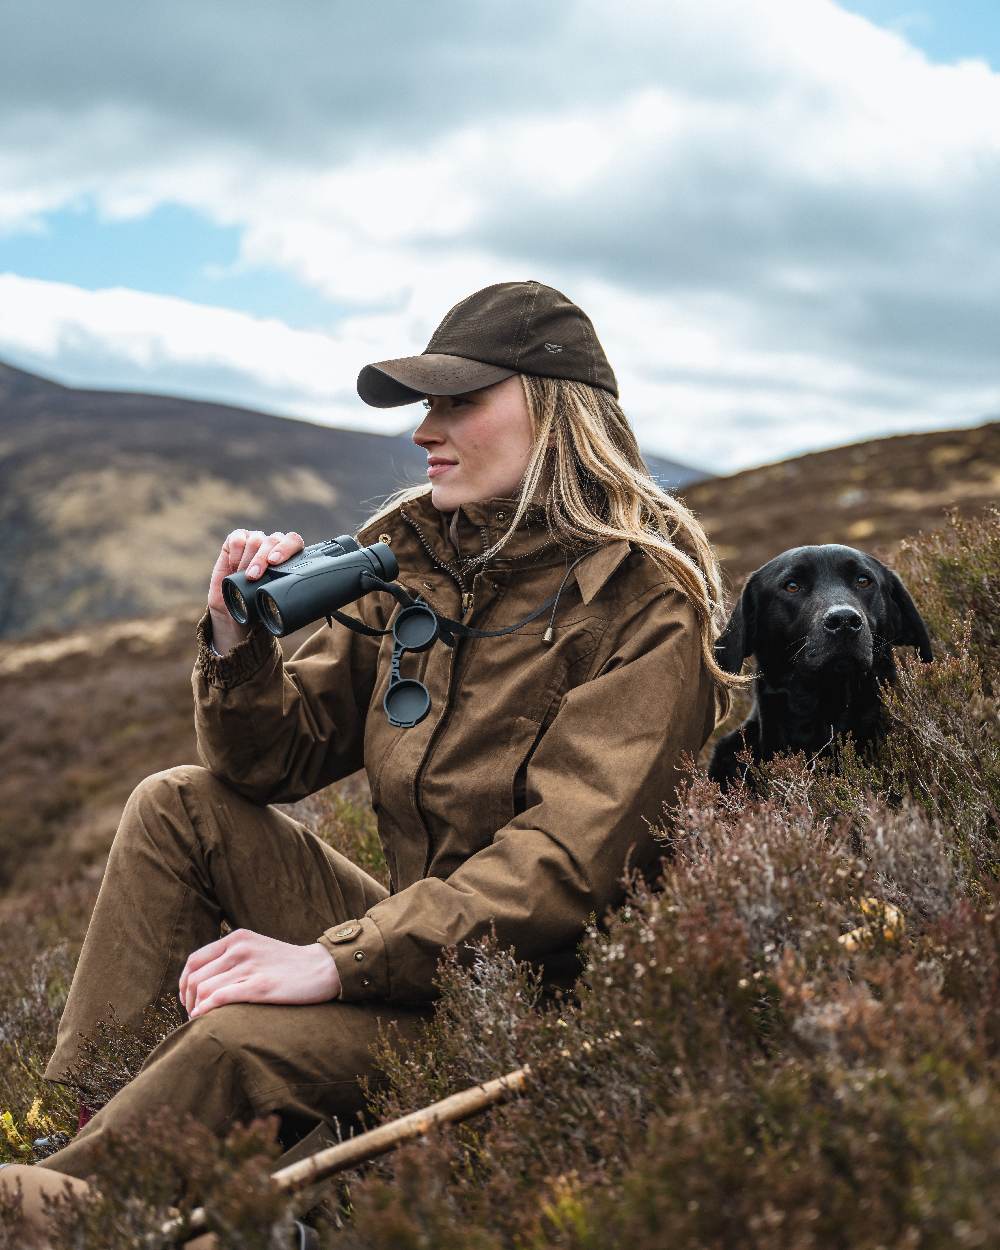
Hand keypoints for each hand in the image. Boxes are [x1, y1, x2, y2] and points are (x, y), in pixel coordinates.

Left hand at [179, 928, 341, 1018]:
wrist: (322, 968)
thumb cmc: (288, 964)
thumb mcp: (256, 948)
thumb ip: (232, 956)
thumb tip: (202, 979)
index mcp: (237, 938)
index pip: (194, 961)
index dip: (184, 983)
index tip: (188, 1000)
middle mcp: (240, 948)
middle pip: (196, 977)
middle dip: (188, 1000)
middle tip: (193, 1015)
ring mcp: (250, 967)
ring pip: (204, 989)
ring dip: (195, 1008)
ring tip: (200, 1020)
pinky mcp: (261, 985)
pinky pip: (221, 998)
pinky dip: (206, 1010)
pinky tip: (204, 1018)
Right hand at [207, 528, 304, 652]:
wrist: (232, 608)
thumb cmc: (257, 606)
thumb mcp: (274, 603)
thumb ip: (284, 596)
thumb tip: (300, 603)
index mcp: (287, 556)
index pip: (294, 542)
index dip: (286, 548)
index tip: (275, 562)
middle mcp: (273, 545)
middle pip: (273, 540)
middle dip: (263, 558)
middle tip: (254, 576)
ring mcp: (255, 540)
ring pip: (256, 540)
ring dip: (248, 560)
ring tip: (244, 576)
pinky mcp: (236, 540)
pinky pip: (237, 539)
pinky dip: (236, 553)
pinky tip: (234, 566)